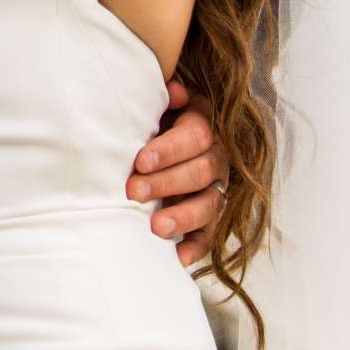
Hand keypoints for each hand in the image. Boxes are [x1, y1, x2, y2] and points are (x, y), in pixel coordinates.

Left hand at [125, 76, 227, 266]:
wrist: (160, 135)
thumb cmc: (153, 117)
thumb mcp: (158, 102)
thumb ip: (164, 98)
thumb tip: (173, 92)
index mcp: (203, 124)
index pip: (196, 136)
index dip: (169, 149)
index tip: (140, 161)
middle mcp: (216, 157)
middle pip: (201, 172)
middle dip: (166, 183)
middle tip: (133, 192)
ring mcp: (217, 187)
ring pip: (210, 204)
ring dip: (183, 217)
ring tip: (155, 227)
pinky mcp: (211, 215)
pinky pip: (210, 233)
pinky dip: (196, 247)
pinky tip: (178, 257)